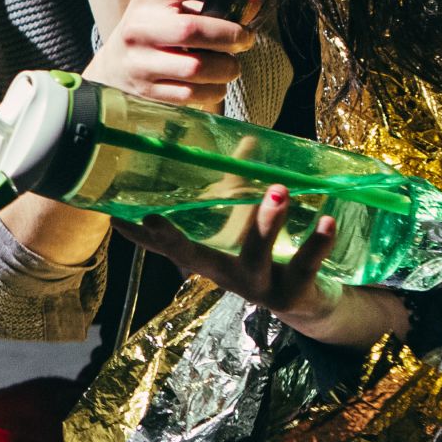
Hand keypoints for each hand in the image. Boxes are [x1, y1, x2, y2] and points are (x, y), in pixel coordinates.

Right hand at [90, 0, 257, 109]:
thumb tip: (252, 3)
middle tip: (245, 39)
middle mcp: (139, 27)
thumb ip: (211, 3)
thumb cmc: (154, 31)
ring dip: (225, 68)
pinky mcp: (145, 91)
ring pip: (195, 67)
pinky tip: (214, 84)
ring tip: (231, 66)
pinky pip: (190, 94)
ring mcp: (139, 61)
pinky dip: (212, 90)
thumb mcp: (172, 7)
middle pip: (192, 30)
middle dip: (229, 36)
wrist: (113, 67)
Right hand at [127, 180, 339, 319]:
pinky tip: (327, 219)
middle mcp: (226, 275)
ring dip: (266, 222)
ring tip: (277, 189)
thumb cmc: (268, 255)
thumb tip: (247, 137)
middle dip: (172, 240)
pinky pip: (306, 263)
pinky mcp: (293, 291)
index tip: (113, 219)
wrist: (310, 304)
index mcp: (209, 258)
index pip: (167, 247)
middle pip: (195, 258)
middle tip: (153, 218)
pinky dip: (317, 241)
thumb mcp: (249, 224)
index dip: (139, 237)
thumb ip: (244, 184)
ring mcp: (259, 286)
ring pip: (257, 254)